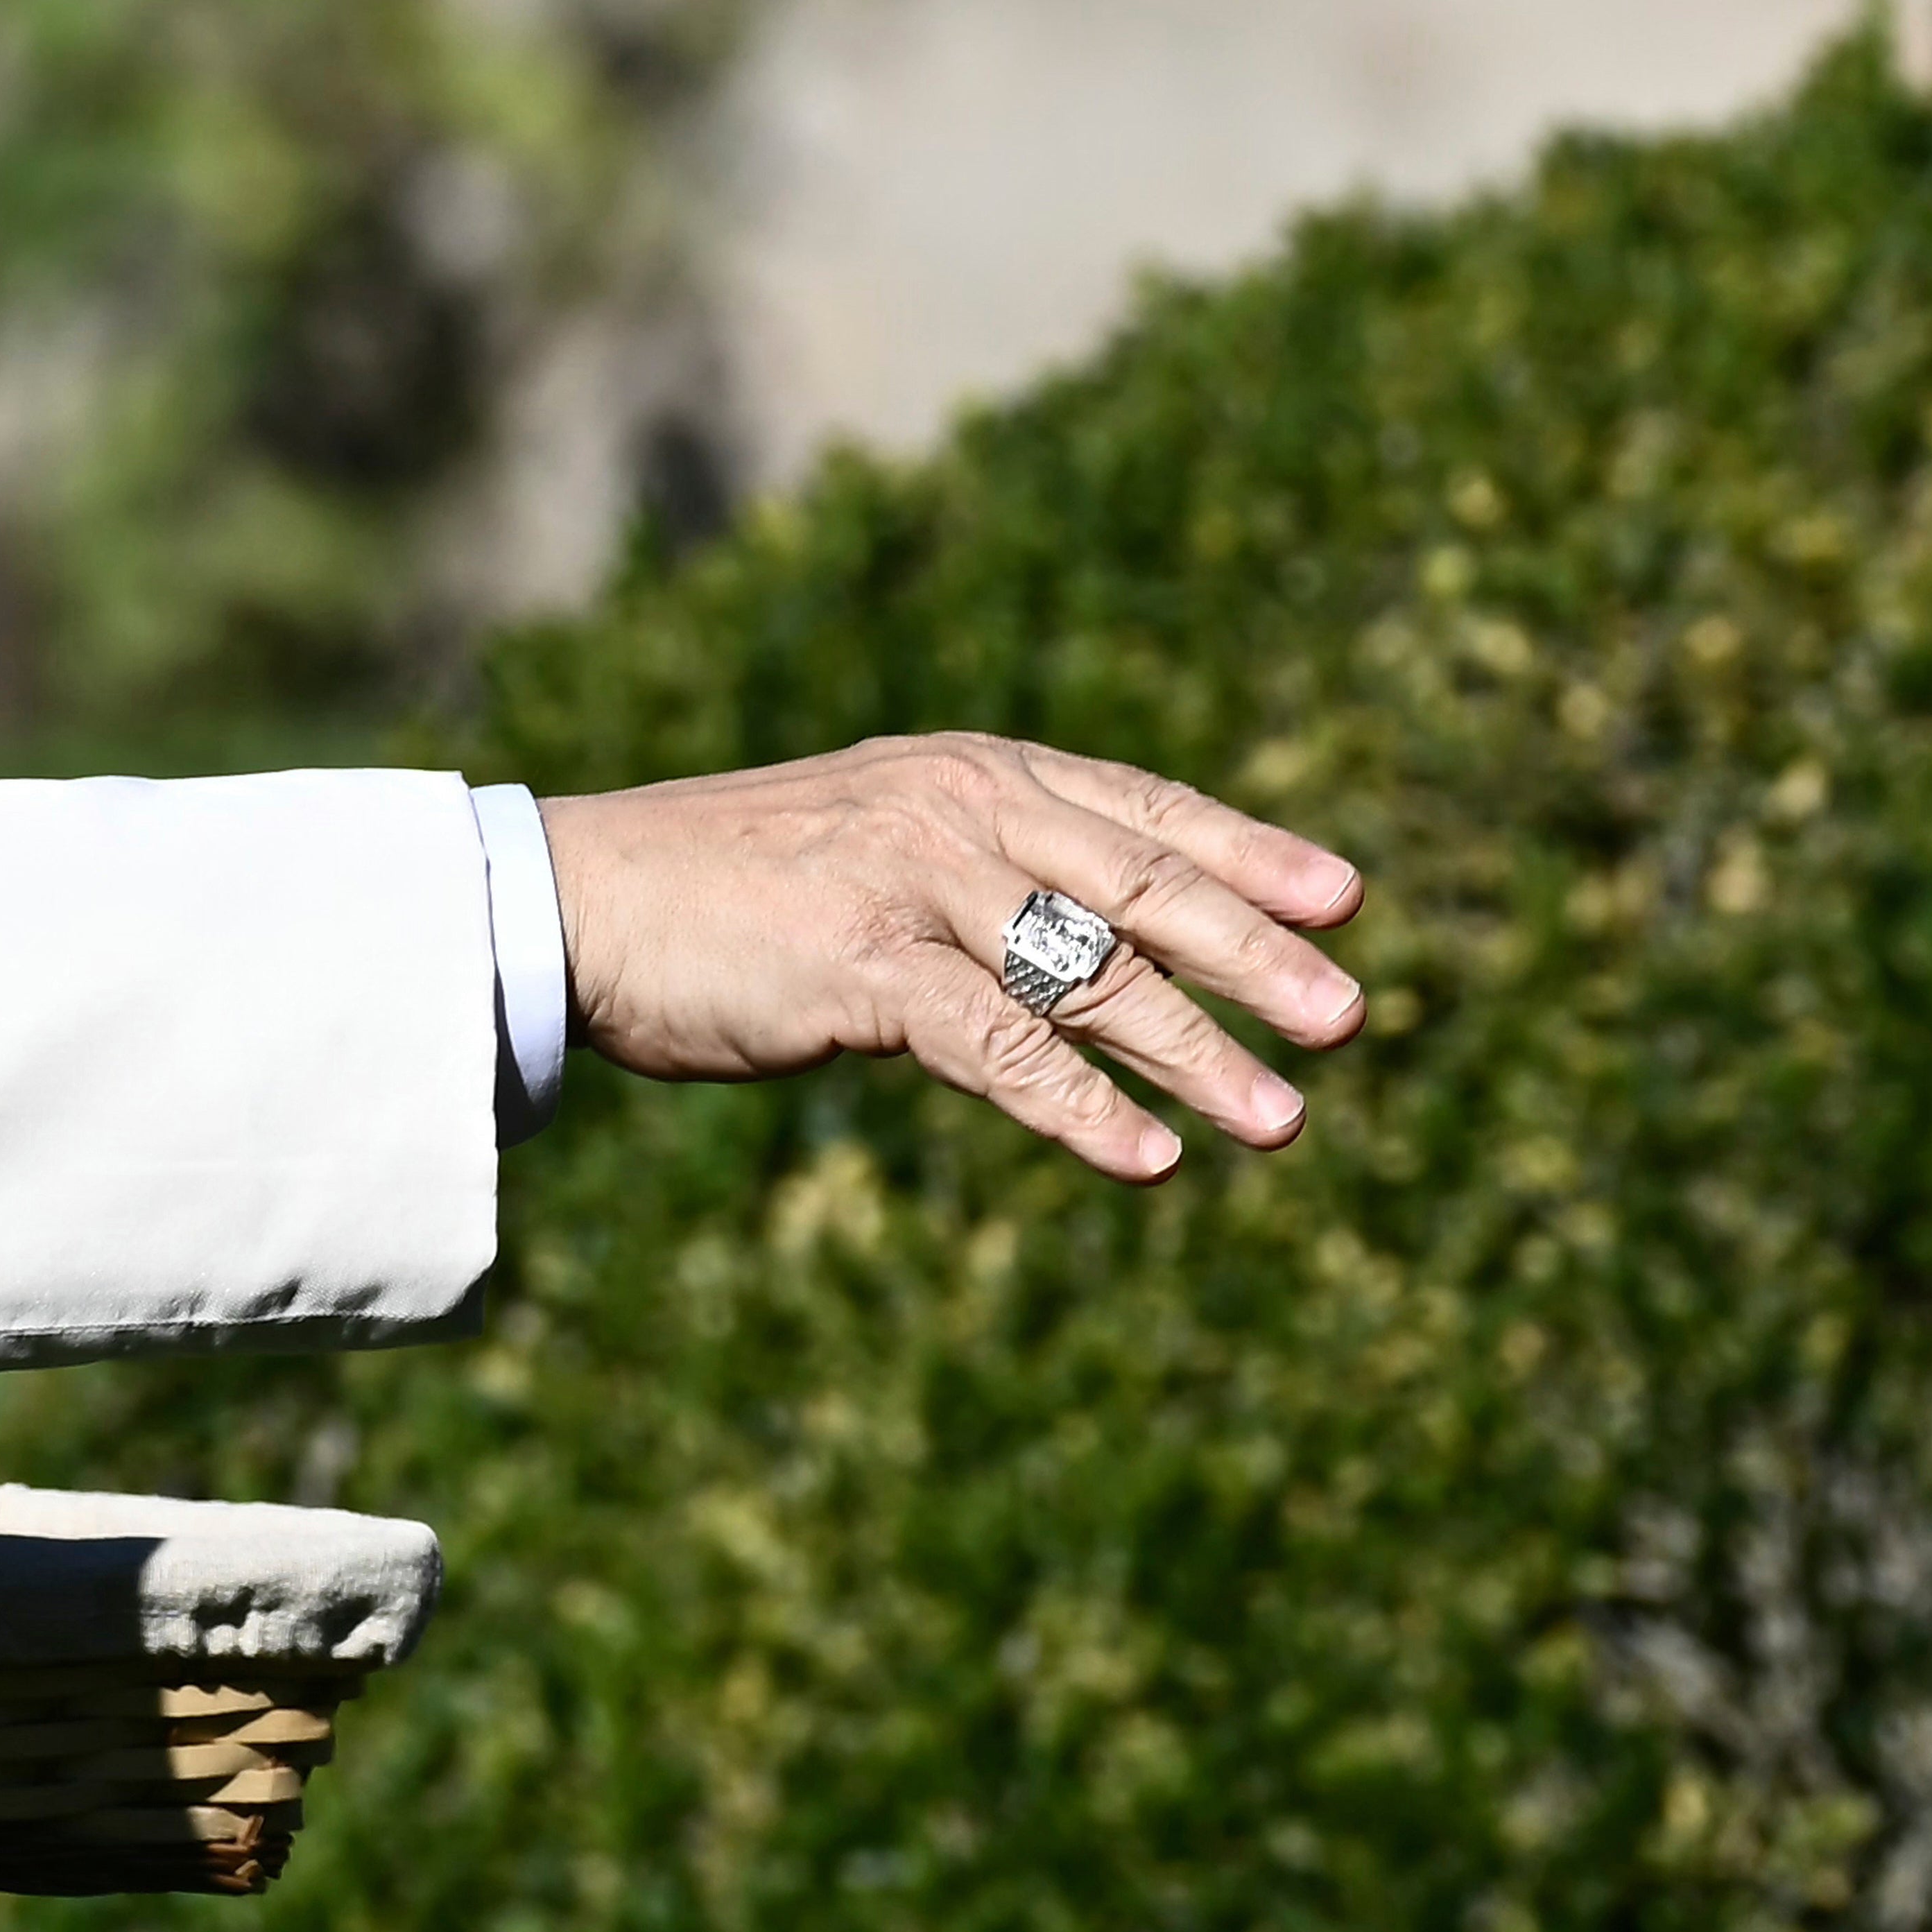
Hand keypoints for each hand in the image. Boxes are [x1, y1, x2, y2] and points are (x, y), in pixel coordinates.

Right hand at [540, 736, 1367, 1180]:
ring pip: (1093, 975)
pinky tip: (1146, 1160)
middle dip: (1257, 956)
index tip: (1346, 898)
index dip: (1249, 853)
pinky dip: (1081, 1108)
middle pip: (1143, 885)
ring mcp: (914, 883)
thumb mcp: (874, 842)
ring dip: (1196, 1053)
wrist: (580, 898)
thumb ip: (981, 869)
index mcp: (969, 771)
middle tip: (1351, 1016)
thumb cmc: (728, 885)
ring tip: (1282, 1120)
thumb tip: (1095, 939)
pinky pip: (1002, 1047)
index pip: (1141, 809)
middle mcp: (957, 810)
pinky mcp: (866, 967)